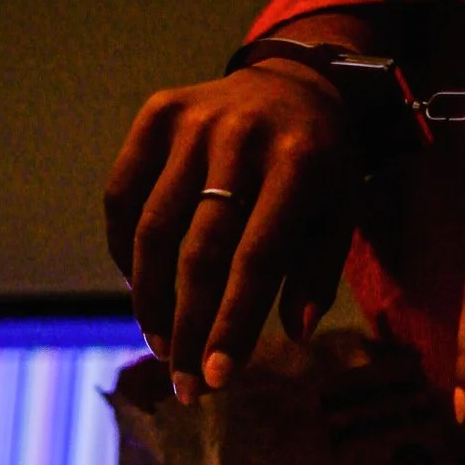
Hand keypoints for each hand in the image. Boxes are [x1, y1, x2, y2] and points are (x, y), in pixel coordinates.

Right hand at [104, 63, 362, 402]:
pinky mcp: (157, 113)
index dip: (231, 325)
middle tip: (183, 383)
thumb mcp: (340, 214)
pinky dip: (123, 250)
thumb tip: (292, 336)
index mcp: (298, 165)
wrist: (295, 81)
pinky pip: (123, 194)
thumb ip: (318, 274)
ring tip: (160, 345)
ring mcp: (194, 121)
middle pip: (199, 252)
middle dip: (187, 327)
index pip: (255, 261)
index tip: (214, 380)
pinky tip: (139, 288)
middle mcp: (242, 137)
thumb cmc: (320, 167)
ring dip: (150, 300)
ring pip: (153, 228)